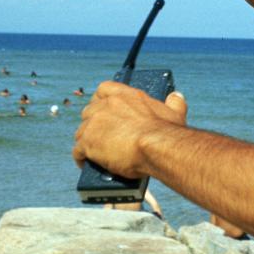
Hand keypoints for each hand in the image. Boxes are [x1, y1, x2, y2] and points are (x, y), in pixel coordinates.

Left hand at [73, 81, 187, 177]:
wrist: (157, 147)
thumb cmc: (167, 132)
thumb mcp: (174, 113)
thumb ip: (174, 102)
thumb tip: (176, 96)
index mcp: (125, 96)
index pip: (104, 89)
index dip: (101, 100)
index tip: (104, 109)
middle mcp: (107, 105)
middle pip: (89, 112)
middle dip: (93, 124)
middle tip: (102, 136)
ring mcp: (95, 123)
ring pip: (81, 132)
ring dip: (87, 141)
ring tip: (96, 153)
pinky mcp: (88, 142)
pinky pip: (77, 151)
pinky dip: (81, 158)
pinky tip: (86, 164)